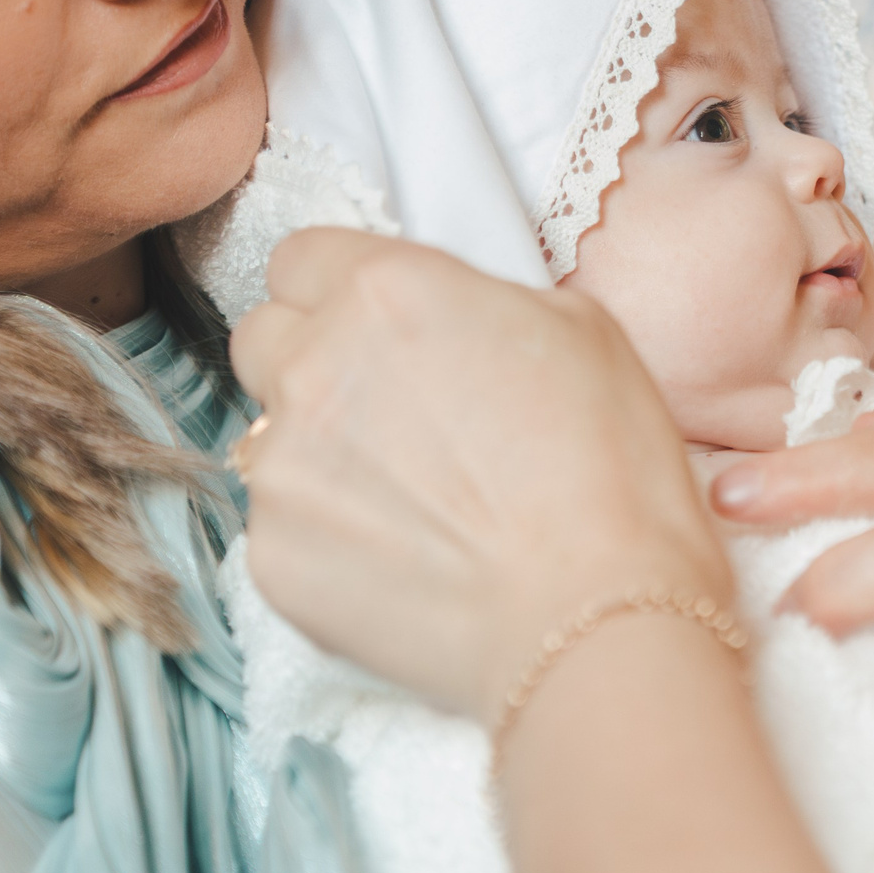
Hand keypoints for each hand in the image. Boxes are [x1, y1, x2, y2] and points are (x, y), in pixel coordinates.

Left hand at [232, 228, 731, 723]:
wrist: (594, 615)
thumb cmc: (608, 469)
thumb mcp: (578, 327)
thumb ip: (477, 298)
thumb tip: (448, 316)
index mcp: (385, 291)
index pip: (302, 257)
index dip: (340, 288)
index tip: (374, 322)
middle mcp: (313, 367)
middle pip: (265, 337)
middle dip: (312, 358)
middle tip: (388, 404)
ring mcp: (282, 468)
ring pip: (270, 435)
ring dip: (321, 451)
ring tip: (412, 498)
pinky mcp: (272, 558)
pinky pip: (282, 524)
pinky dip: (329, 534)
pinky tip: (406, 557)